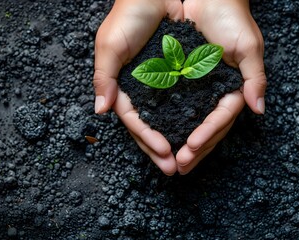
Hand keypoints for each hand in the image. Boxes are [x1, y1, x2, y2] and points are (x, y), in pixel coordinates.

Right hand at [93, 0, 182, 174]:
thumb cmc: (128, 14)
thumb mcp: (110, 45)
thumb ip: (104, 77)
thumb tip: (100, 111)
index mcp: (124, 86)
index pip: (134, 119)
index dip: (147, 137)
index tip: (163, 152)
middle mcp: (143, 89)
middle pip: (152, 125)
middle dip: (161, 149)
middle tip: (174, 169)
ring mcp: (162, 83)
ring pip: (169, 117)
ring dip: (178, 139)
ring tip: (188, 159)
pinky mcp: (181, 74)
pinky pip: (187, 100)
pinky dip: (191, 117)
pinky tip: (198, 133)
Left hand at [176, 0, 266, 173]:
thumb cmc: (232, 18)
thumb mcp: (248, 46)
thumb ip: (255, 77)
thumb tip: (259, 109)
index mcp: (232, 89)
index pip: (221, 119)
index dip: (207, 134)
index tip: (191, 148)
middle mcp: (215, 94)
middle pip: (206, 128)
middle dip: (194, 149)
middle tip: (178, 167)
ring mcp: (198, 91)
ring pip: (190, 123)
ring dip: (180, 143)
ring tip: (167, 160)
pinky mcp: (181, 83)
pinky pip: (174, 107)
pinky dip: (168, 122)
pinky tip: (159, 137)